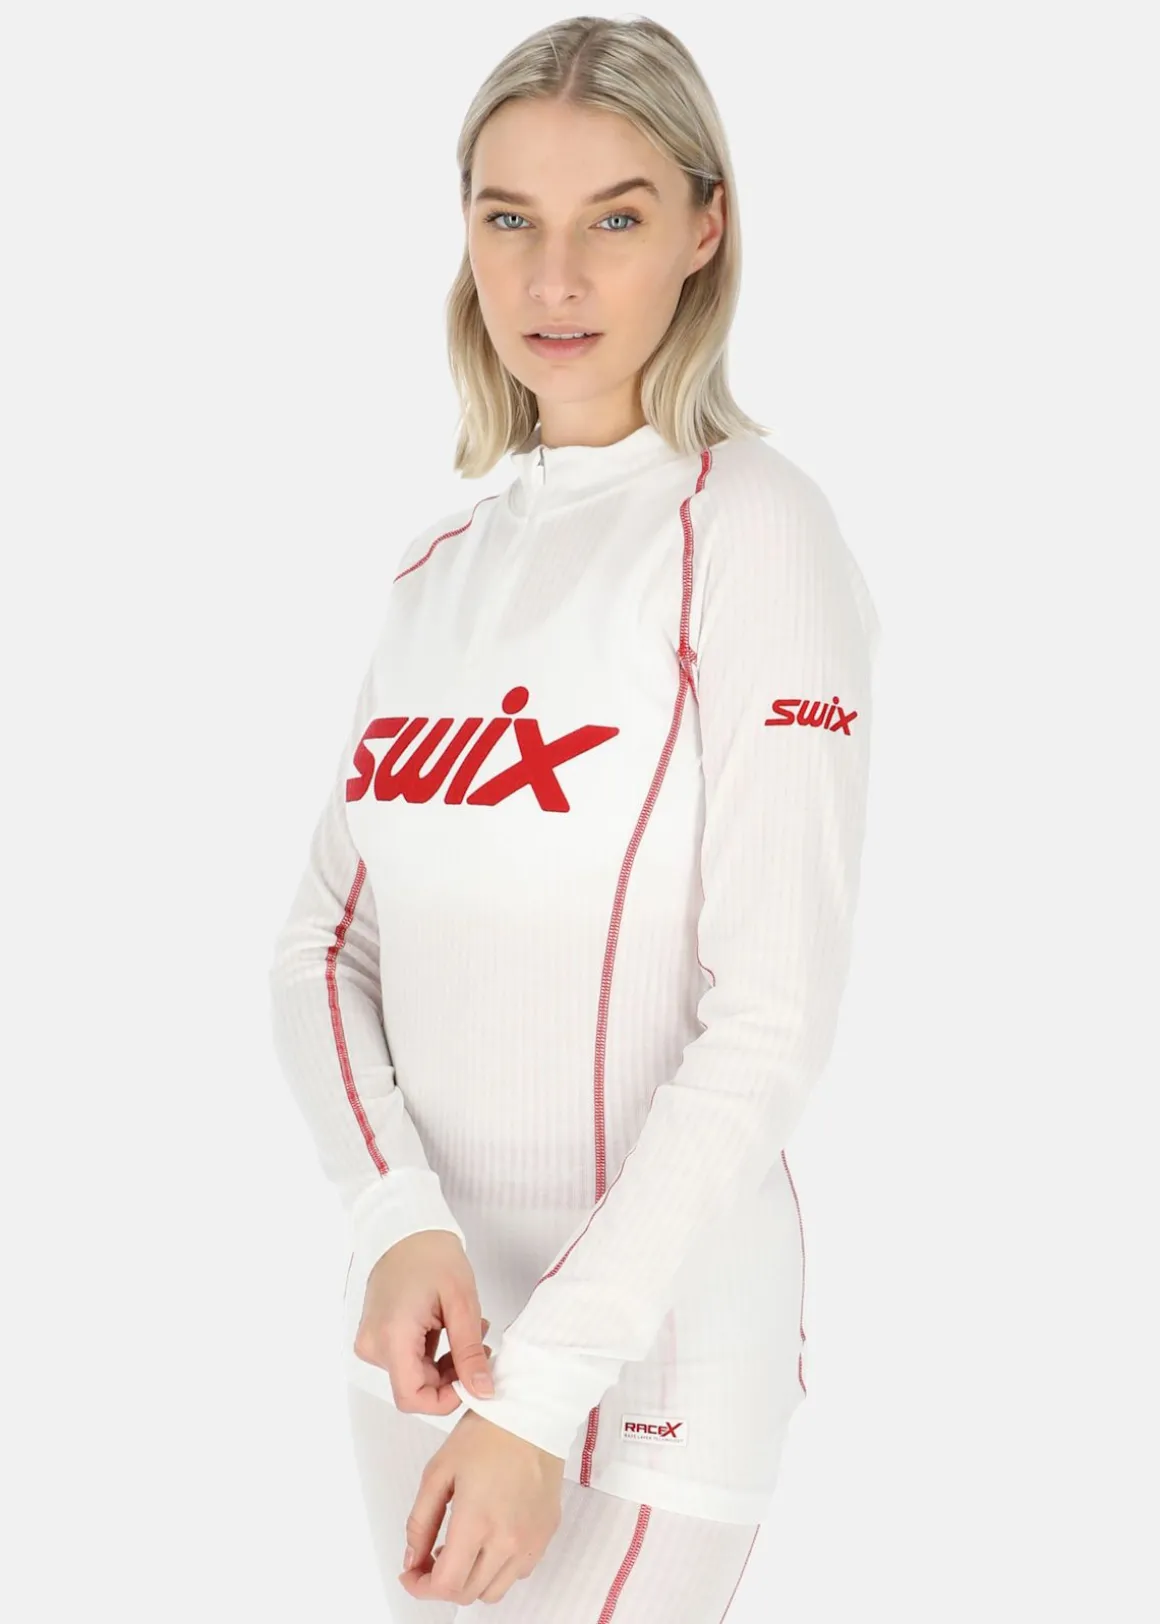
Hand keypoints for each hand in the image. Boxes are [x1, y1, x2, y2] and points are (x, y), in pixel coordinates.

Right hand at [352, 1230, 493, 1414]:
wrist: (407, 1228)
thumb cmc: (433, 1255)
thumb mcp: (462, 1304)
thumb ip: (470, 1353)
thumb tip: (482, 1392)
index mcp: (391, 1337)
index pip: (412, 1398)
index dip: (446, 1399)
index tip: (474, 1380)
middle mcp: (374, 1345)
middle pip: (416, 1385)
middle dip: (453, 1375)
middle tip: (481, 1347)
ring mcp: (373, 1340)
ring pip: (414, 1374)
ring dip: (446, 1362)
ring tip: (471, 1331)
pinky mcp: (377, 1335)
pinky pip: (407, 1359)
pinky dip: (433, 1352)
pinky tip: (451, 1328)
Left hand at [397, 1408, 564, 1606]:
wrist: (532, 1414)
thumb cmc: (486, 1434)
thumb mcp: (439, 1471)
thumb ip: (420, 1521)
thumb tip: (411, 1560)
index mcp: (477, 1523)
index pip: (446, 1585)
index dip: (421, 1588)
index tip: (411, 1575)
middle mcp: (508, 1541)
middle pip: (467, 1593)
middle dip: (441, 1584)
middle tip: (429, 1559)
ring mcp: (531, 1541)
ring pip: (493, 1591)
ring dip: (470, 1581)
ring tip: (460, 1549)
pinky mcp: (547, 1535)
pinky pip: (518, 1573)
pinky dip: (498, 1570)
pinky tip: (488, 1540)